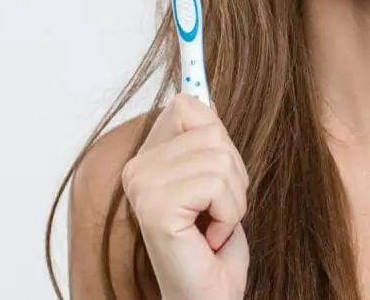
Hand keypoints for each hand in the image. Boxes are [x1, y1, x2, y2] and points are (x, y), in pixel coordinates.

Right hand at [121, 93, 249, 299]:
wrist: (208, 296)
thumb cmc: (214, 247)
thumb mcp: (217, 180)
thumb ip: (205, 138)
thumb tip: (202, 90)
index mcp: (147, 158)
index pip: (187, 105)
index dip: (217, 133)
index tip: (221, 165)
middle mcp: (136, 169)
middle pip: (210, 129)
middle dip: (233, 172)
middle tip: (217, 210)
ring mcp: (142, 187)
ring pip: (219, 157)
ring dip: (233, 198)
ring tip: (214, 225)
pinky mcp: (156, 207)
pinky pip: (218, 185)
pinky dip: (229, 213)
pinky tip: (210, 236)